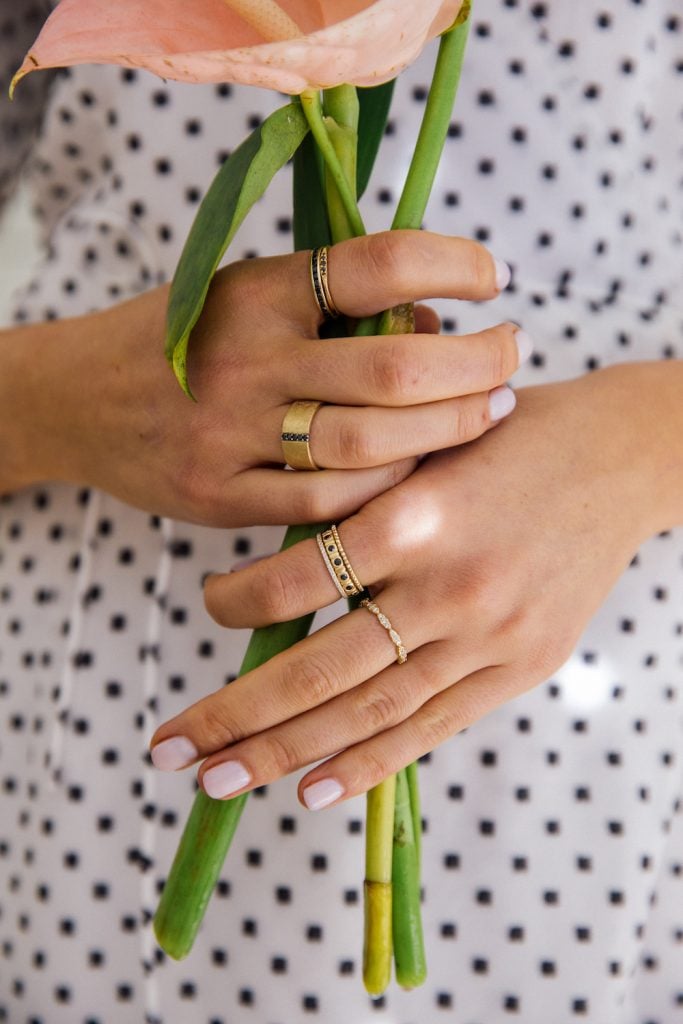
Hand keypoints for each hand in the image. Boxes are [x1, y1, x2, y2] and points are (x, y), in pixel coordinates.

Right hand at [1, 230, 521, 524]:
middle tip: (511, 356)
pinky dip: (387, 489)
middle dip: (476, 364)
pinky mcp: (220, 496)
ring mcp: (230, 433)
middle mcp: (247, 357)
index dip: (453, 264)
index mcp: (258, 289)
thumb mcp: (247, 294)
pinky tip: (419, 471)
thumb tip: (434, 325)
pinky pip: (327, 503)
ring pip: (370, 443)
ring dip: (448, 429)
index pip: (376, 263)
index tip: (494, 277)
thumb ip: (332, 305)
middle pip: (394, 366)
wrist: (77, 400)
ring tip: (488, 410)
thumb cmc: (183, 341)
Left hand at [149, 362, 682, 801]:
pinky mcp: (518, 669)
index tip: (208, 604)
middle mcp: (449, 586)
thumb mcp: (421, 443)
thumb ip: (355, 501)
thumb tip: (272, 568)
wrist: (615, 459)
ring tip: (220, 780)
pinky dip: (368, 763)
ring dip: (286, 754)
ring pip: (368, 712)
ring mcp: (488, 638)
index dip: (236, 602)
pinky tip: (312, 789)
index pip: (296, 581)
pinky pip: (430, 728)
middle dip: (236, 716)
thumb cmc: (505, 436)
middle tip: (169, 749)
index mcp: (415, 515)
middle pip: (321, 671)